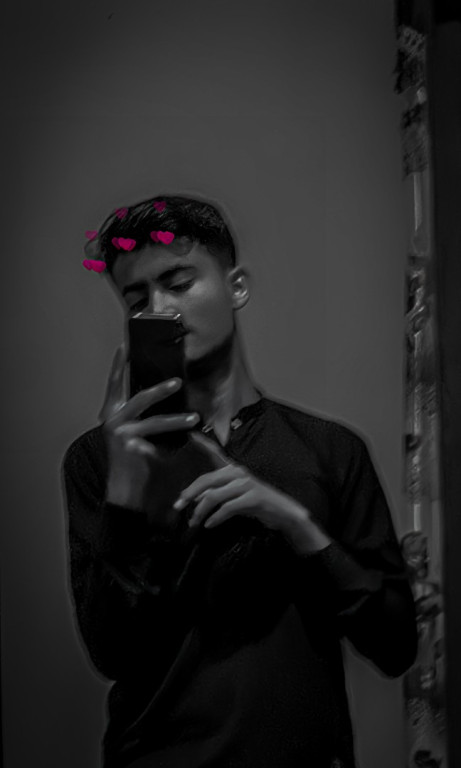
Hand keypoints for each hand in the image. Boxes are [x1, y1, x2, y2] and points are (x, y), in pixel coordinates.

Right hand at [99, 343, 199, 510]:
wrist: (127, 493)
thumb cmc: (136, 463)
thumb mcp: (140, 435)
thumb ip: (147, 417)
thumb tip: (170, 396)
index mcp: (112, 413)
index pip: (116, 383)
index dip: (120, 364)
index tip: (126, 345)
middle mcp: (111, 419)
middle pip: (138, 396)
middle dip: (160, 389)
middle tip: (179, 382)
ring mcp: (118, 430)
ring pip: (152, 418)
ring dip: (175, 418)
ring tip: (194, 418)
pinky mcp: (127, 443)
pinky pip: (157, 434)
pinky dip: (175, 434)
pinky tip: (189, 434)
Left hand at [173, 432, 331, 552]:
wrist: (285, 513)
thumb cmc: (258, 504)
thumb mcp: (236, 496)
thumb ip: (217, 494)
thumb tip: (195, 499)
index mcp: (234, 469)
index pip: (216, 454)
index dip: (203, 443)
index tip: (190, 434)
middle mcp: (239, 473)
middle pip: (206, 480)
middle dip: (189, 493)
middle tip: (178, 505)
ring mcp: (246, 484)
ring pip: (214, 496)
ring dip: (200, 511)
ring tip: (194, 522)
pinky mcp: (252, 498)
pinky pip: (227, 508)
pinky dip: (216, 518)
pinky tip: (210, 524)